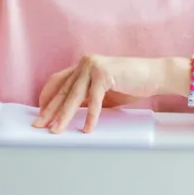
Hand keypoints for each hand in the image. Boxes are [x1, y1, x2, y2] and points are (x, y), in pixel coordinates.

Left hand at [33, 55, 164, 133]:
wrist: (155, 75)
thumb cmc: (131, 84)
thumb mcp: (103, 93)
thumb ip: (86, 98)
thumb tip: (68, 113)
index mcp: (83, 65)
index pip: (58, 81)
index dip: (47, 98)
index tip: (40, 113)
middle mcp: (85, 63)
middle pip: (62, 90)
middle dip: (49, 110)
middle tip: (38, 125)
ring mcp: (94, 66)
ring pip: (74, 96)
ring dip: (64, 116)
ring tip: (56, 130)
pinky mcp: (105, 74)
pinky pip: (94, 100)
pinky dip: (90, 116)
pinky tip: (87, 129)